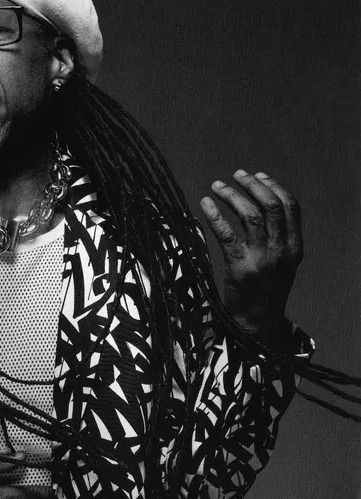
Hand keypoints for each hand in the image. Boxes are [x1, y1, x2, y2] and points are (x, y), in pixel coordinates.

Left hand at [199, 169, 302, 343]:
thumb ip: (277, 237)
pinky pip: (226, 234)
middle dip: (252, 185)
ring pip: (250, 215)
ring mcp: (262, 259)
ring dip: (231, 195)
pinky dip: (214, 215)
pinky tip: (205, 204)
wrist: (257, 323)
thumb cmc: (265, 289)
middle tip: (236, 175)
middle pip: (271, 206)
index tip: (257, 175)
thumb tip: (260, 202)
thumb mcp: (281, 263)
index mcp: (294, 247)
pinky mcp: (240, 267)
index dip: (273, 186)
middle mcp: (282, 250)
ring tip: (217, 186)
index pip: (290, 206)